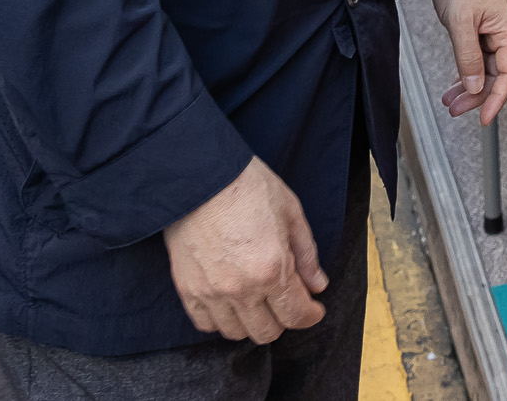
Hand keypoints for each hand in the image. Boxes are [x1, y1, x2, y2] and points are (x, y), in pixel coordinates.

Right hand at [163, 156, 326, 343]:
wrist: (199, 174)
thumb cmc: (247, 185)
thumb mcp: (291, 212)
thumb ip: (306, 254)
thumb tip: (318, 285)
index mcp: (272, 268)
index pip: (296, 315)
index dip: (310, 315)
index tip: (314, 308)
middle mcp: (242, 288)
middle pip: (267, 332)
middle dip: (284, 320)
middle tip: (286, 300)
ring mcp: (211, 292)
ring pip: (236, 333)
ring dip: (252, 322)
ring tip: (258, 301)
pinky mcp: (187, 289)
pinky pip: (205, 324)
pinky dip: (221, 320)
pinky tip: (230, 302)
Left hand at [429, 0, 506, 124]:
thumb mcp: (460, 21)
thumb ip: (468, 56)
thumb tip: (475, 85)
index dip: (498, 96)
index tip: (485, 115)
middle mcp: (502, 32)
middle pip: (495, 74)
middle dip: (477, 95)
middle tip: (456, 109)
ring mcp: (489, 32)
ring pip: (483, 69)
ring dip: (468, 87)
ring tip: (450, 101)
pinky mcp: (476, 31)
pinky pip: (475, 60)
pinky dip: (464, 73)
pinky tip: (454, 85)